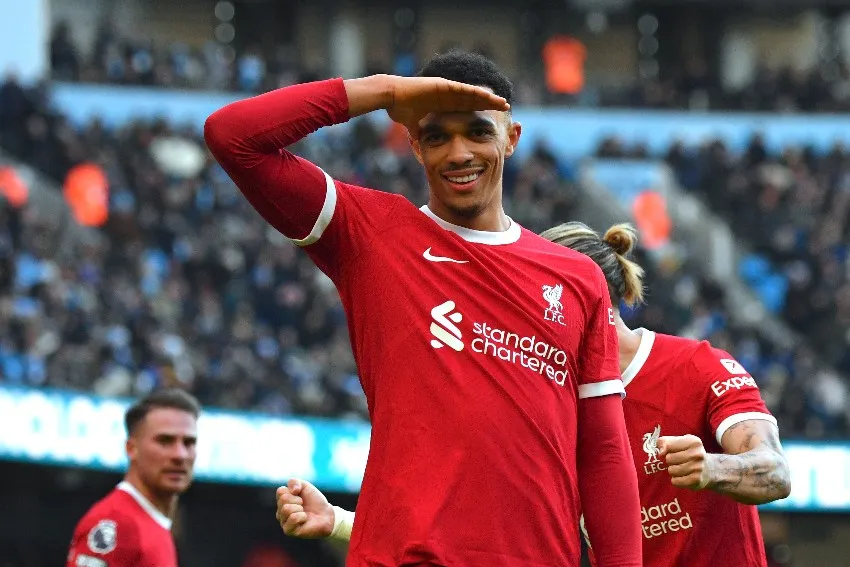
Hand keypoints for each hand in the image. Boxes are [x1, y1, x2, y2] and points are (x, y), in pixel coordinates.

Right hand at [275, 478, 334, 537]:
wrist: (326, 514)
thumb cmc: (314, 501)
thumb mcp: (305, 486)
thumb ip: (294, 482)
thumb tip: (292, 490)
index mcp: (282, 501)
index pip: (280, 491)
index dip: (294, 491)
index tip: (300, 495)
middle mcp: (280, 511)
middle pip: (283, 499)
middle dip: (298, 500)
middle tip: (303, 505)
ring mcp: (283, 522)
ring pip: (286, 509)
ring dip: (300, 509)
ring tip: (304, 512)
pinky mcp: (288, 531)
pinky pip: (293, 518)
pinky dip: (302, 517)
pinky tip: (304, 520)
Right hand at [385, 76, 509, 133]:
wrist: (390, 97)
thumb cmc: (399, 108)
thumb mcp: (413, 125)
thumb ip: (417, 131)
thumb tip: (417, 141)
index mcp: (443, 103)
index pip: (466, 108)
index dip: (480, 111)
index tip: (492, 118)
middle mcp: (447, 95)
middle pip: (474, 100)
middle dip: (490, 104)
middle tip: (506, 108)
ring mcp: (446, 88)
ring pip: (472, 94)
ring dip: (488, 98)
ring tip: (503, 102)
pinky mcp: (443, 84)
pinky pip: (463, 89)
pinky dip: (476, 93)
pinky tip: (489, 96)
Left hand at [656, 435, 713, 489]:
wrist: (708, 469)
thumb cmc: (688, 452)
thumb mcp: (678, 442)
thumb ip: (665, 442)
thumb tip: (660, 452)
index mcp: (693, 442)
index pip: (668, 445)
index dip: (666, 449)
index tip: (670, 451)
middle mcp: (698, 454)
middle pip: (669, 459)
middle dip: (670, 461)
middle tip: (678, 461)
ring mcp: (698, 468)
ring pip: (671, 470)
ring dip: (672, 471)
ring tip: (680, 469)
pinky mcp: (696, 480)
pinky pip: (675, 481)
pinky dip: (676, 480)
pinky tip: (682, 477)